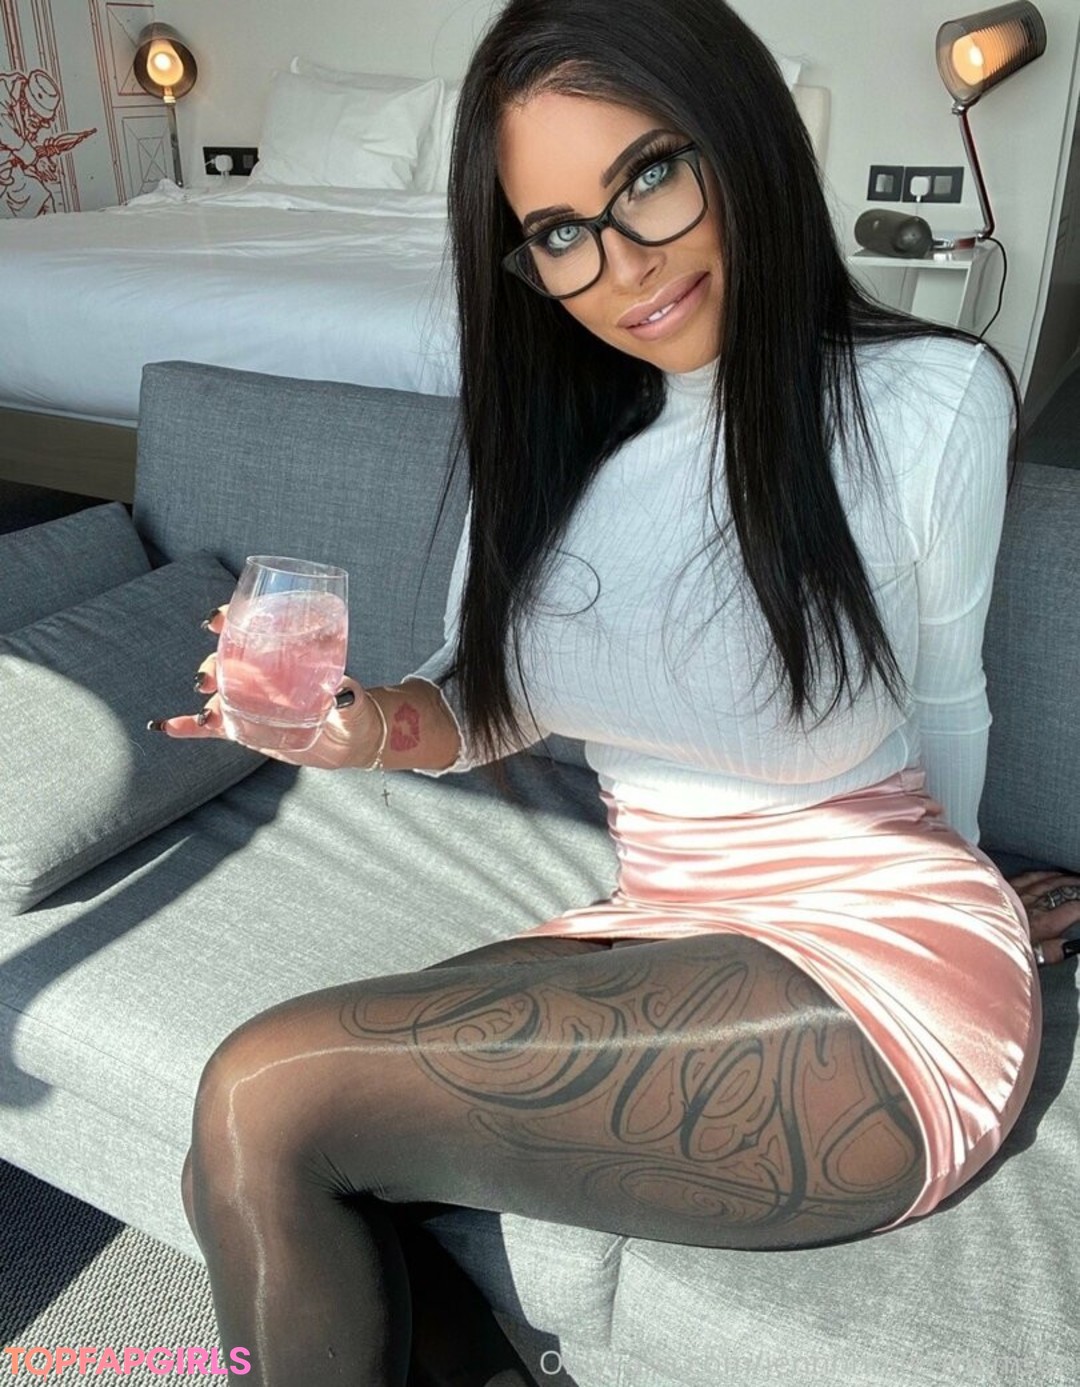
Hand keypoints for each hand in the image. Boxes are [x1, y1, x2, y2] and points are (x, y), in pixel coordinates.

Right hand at [148, 605, 380, 769]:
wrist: (348, 739)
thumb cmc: (351, 708)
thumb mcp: (351, 699)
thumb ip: (347, 695)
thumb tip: (342, 691)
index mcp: (283, 655)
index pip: (250, 629)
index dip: (229, 620)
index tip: (216, 620)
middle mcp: (261, 674)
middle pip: (226, 661)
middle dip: (212, 665)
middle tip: (209, 679)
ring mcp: (250, 701)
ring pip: (218, 692)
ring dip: (206, 696)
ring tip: (209, 710)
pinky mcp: (244, 728)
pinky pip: (210, 727)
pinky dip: (188, 726)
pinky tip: (166, 726)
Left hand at [1008, 869, 1079, 966]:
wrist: (970, 939)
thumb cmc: (999, 951)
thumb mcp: (1030, 958)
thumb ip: (1052, 952)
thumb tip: (1070, 946)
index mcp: (1042, 923)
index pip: (1072, 909)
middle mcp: (1032, 904)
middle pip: (1060, 890)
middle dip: (1076, 886)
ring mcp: (1017, 893)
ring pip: (1045, 881)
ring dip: (1062, 878)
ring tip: (1074, 878)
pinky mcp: (1004, 888)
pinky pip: (1027, 877)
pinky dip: (1040, 874)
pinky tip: (1047, 873)